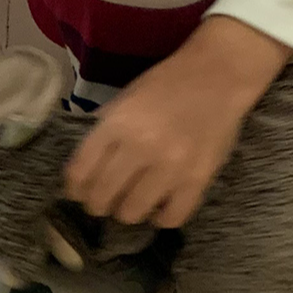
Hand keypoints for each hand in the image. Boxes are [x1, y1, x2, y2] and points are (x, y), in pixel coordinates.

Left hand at [62, 17, 289, 228]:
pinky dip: (161, 218)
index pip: (80, 172)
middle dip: (96, 204)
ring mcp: (171, 166)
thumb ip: (104, 132)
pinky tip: (159, 208)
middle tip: (103, 201)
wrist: (218, 75)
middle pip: (102, 196)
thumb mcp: (124, 99)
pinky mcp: (198, 178)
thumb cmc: (167, 84)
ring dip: (126, 212)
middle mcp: (141, 147)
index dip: (74, 189)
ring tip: (131, 204)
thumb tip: (83, 169)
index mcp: (117, 123)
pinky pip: (172, 217)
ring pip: (132, 212)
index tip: (78, 192)